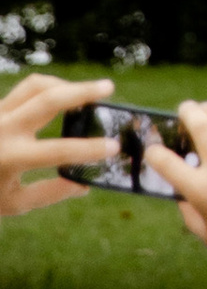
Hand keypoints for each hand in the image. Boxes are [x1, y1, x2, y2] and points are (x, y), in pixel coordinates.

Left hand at [0, 75, 112, 218]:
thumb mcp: (14, 203)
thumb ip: (50, 193)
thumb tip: (84, 184)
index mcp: (10, 158)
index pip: (59, 150)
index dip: (90, 149)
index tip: (114, 147)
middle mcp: (3, 130)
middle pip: (49, 98)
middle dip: (82, 91)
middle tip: (108, 88)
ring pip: (36, 85)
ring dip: (64, 85)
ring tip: (85, 91)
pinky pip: (24, 90)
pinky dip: (46, 90)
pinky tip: (59, 98)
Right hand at [146, 103, 206, 275]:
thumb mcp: (204, 232)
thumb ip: (188, 207)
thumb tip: (180, 187)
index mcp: (200, 191)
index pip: (166, 161)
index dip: (153, 152)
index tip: (152, 148)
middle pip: (200, 124)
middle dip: (188, 111)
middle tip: (184, 108)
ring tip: (206, 109)